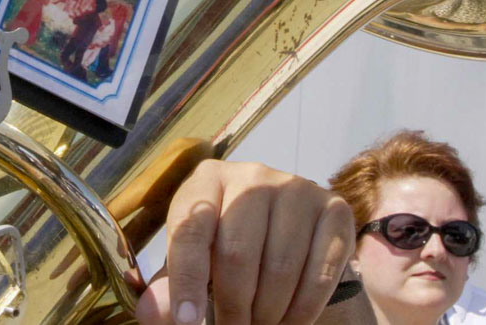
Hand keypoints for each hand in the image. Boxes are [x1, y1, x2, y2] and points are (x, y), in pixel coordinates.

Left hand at [135, 160, 354, 324]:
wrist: (282, 230)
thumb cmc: (225, 245)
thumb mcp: (193, 260)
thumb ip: (171, 287)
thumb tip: (151, 314)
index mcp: (207, 179)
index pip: (190, 230)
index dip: (186, 282)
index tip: (188, 322)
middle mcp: (253, 175)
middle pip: (237, 254)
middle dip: (233, 308)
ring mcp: (297, 188)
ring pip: (280, 268)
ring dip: (268, 313)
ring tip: (259, 324)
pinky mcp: (334, 209)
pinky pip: (320, 273)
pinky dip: (303, 310)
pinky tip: (289, 320)